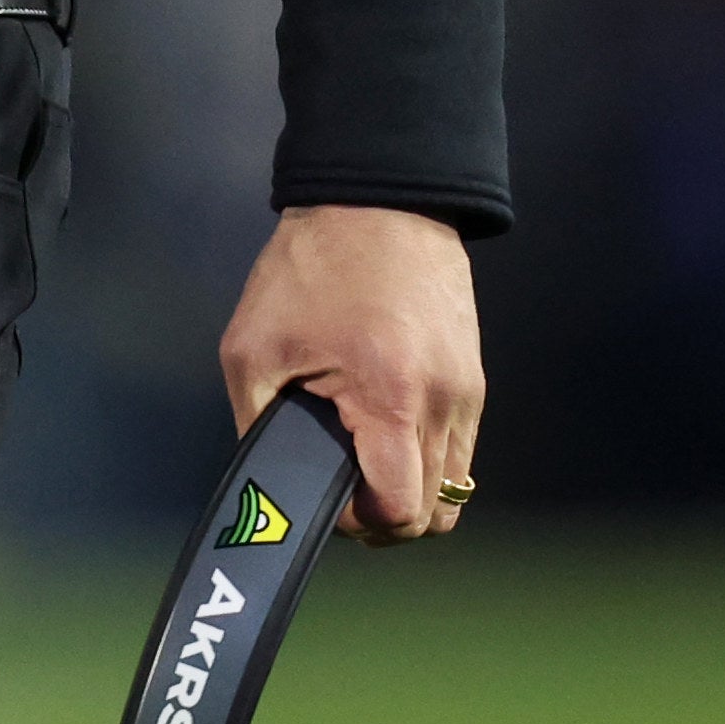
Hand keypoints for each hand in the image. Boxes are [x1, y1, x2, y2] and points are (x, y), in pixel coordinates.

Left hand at [216, 203, 481, 543]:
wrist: (379, 200)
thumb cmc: (311, 268)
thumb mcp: (252, 347)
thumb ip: (258, 425)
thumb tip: (270, 482)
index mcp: (391, 398)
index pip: (401, 511)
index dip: (361, 523)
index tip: (329, 501)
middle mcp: (442, 403)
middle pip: (433, 512)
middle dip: (384, 516)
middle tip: (341, 491)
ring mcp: (466, 392)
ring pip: (454, 487)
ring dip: (409, 490)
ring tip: (362, 464)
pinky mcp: (472, 378)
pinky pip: (459, 448)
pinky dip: (425, 459)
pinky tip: (385, 432)